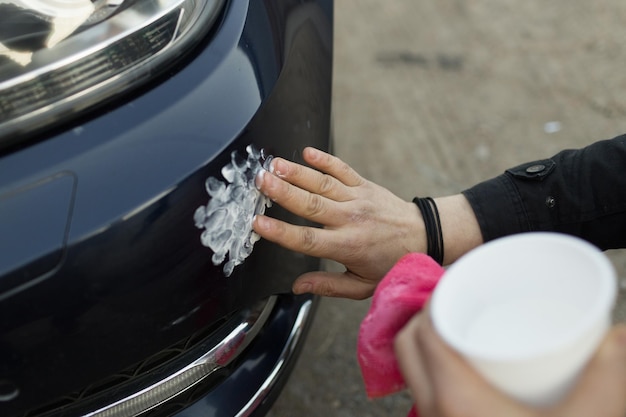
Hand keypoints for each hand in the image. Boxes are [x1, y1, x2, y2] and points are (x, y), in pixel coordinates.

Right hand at [253, 147, 424, 298]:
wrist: (423, 236)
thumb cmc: (391, 262)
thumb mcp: (362, 284)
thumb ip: (328, 286)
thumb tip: (297, 287)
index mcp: (347, 246)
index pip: (307, 239)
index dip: (281, 232)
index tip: (258, 223)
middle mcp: (350, 220)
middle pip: (311, 205)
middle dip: (283, 192)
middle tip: (260, 181)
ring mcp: (358, 199)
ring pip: (323, 183)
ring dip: (297, 172)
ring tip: (273, 165)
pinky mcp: (364, 185)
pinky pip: (342, 169)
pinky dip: (325, 159)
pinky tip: (306, 152)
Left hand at [394, 307, 625, 416]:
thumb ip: (608, 377)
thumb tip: (621, 335)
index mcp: (455, 399)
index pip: (421, 333)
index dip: (434, 299)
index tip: (457, 282)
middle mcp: (434, 413)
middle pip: (409, 349)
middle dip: (427, 317)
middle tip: (461, 302)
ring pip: (414, 375)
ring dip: (428, 346)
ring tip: (464, 330)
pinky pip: (426, 397)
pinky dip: (435, 373)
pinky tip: (469, 373)